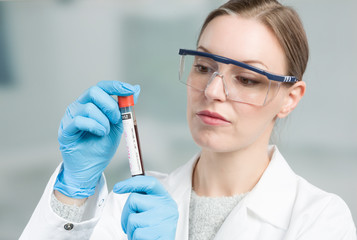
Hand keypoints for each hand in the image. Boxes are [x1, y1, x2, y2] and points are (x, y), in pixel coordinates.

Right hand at [54, 81, 139, 197]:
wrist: (91, 167)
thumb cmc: (101, 145)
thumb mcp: (118, 126)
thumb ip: (125, 109)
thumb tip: (136, 88)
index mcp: (91, 103)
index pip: (102, 87)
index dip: (116, 86)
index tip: (130, 90)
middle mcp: (79, 106)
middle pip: (94, 91)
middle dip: (110, 105)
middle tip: (116, 120)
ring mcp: (70, 117)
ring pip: (89, 108)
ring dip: (104, 122)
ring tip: (105, 132)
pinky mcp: (65, 130)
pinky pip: (79, 120)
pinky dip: (94, 126)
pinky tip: (99, 134)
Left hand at [114, 176, 178, 239]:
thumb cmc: (155, 230)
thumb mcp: (154, 211)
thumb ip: (144, 199)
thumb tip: (123, 187)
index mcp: (165, 198)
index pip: (150, 182)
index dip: (132, 183)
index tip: (118, 187)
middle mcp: (167, 206)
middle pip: (134, 199)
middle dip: (126, 213)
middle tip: (132, 224)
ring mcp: (164, 219)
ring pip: (132, 218)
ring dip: (131, 229)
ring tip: (140, 233)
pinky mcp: (160, 233)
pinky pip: (136, 232)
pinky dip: (135, 238)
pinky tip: (143, 239)